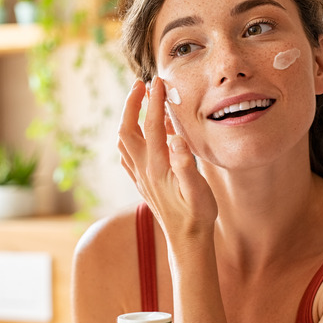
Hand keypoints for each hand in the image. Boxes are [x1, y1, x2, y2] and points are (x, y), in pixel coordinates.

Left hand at [117, 78, 216, 239]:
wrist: (186, 242)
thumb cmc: (197, 216)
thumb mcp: (198, 192)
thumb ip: (187, 165)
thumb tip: (176, 139)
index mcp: (158, 166)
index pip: (152, 125)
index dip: (154, 101)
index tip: (158, 81)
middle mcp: (144, 169)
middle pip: (127, 129)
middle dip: (131, 103)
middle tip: (141, 84)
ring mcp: (140, 176)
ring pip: (124, 141)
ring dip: (128, 118)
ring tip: (139, 102)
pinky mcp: (141, 183)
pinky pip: (127, 155)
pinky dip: (129, 137)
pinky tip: (139, 134)